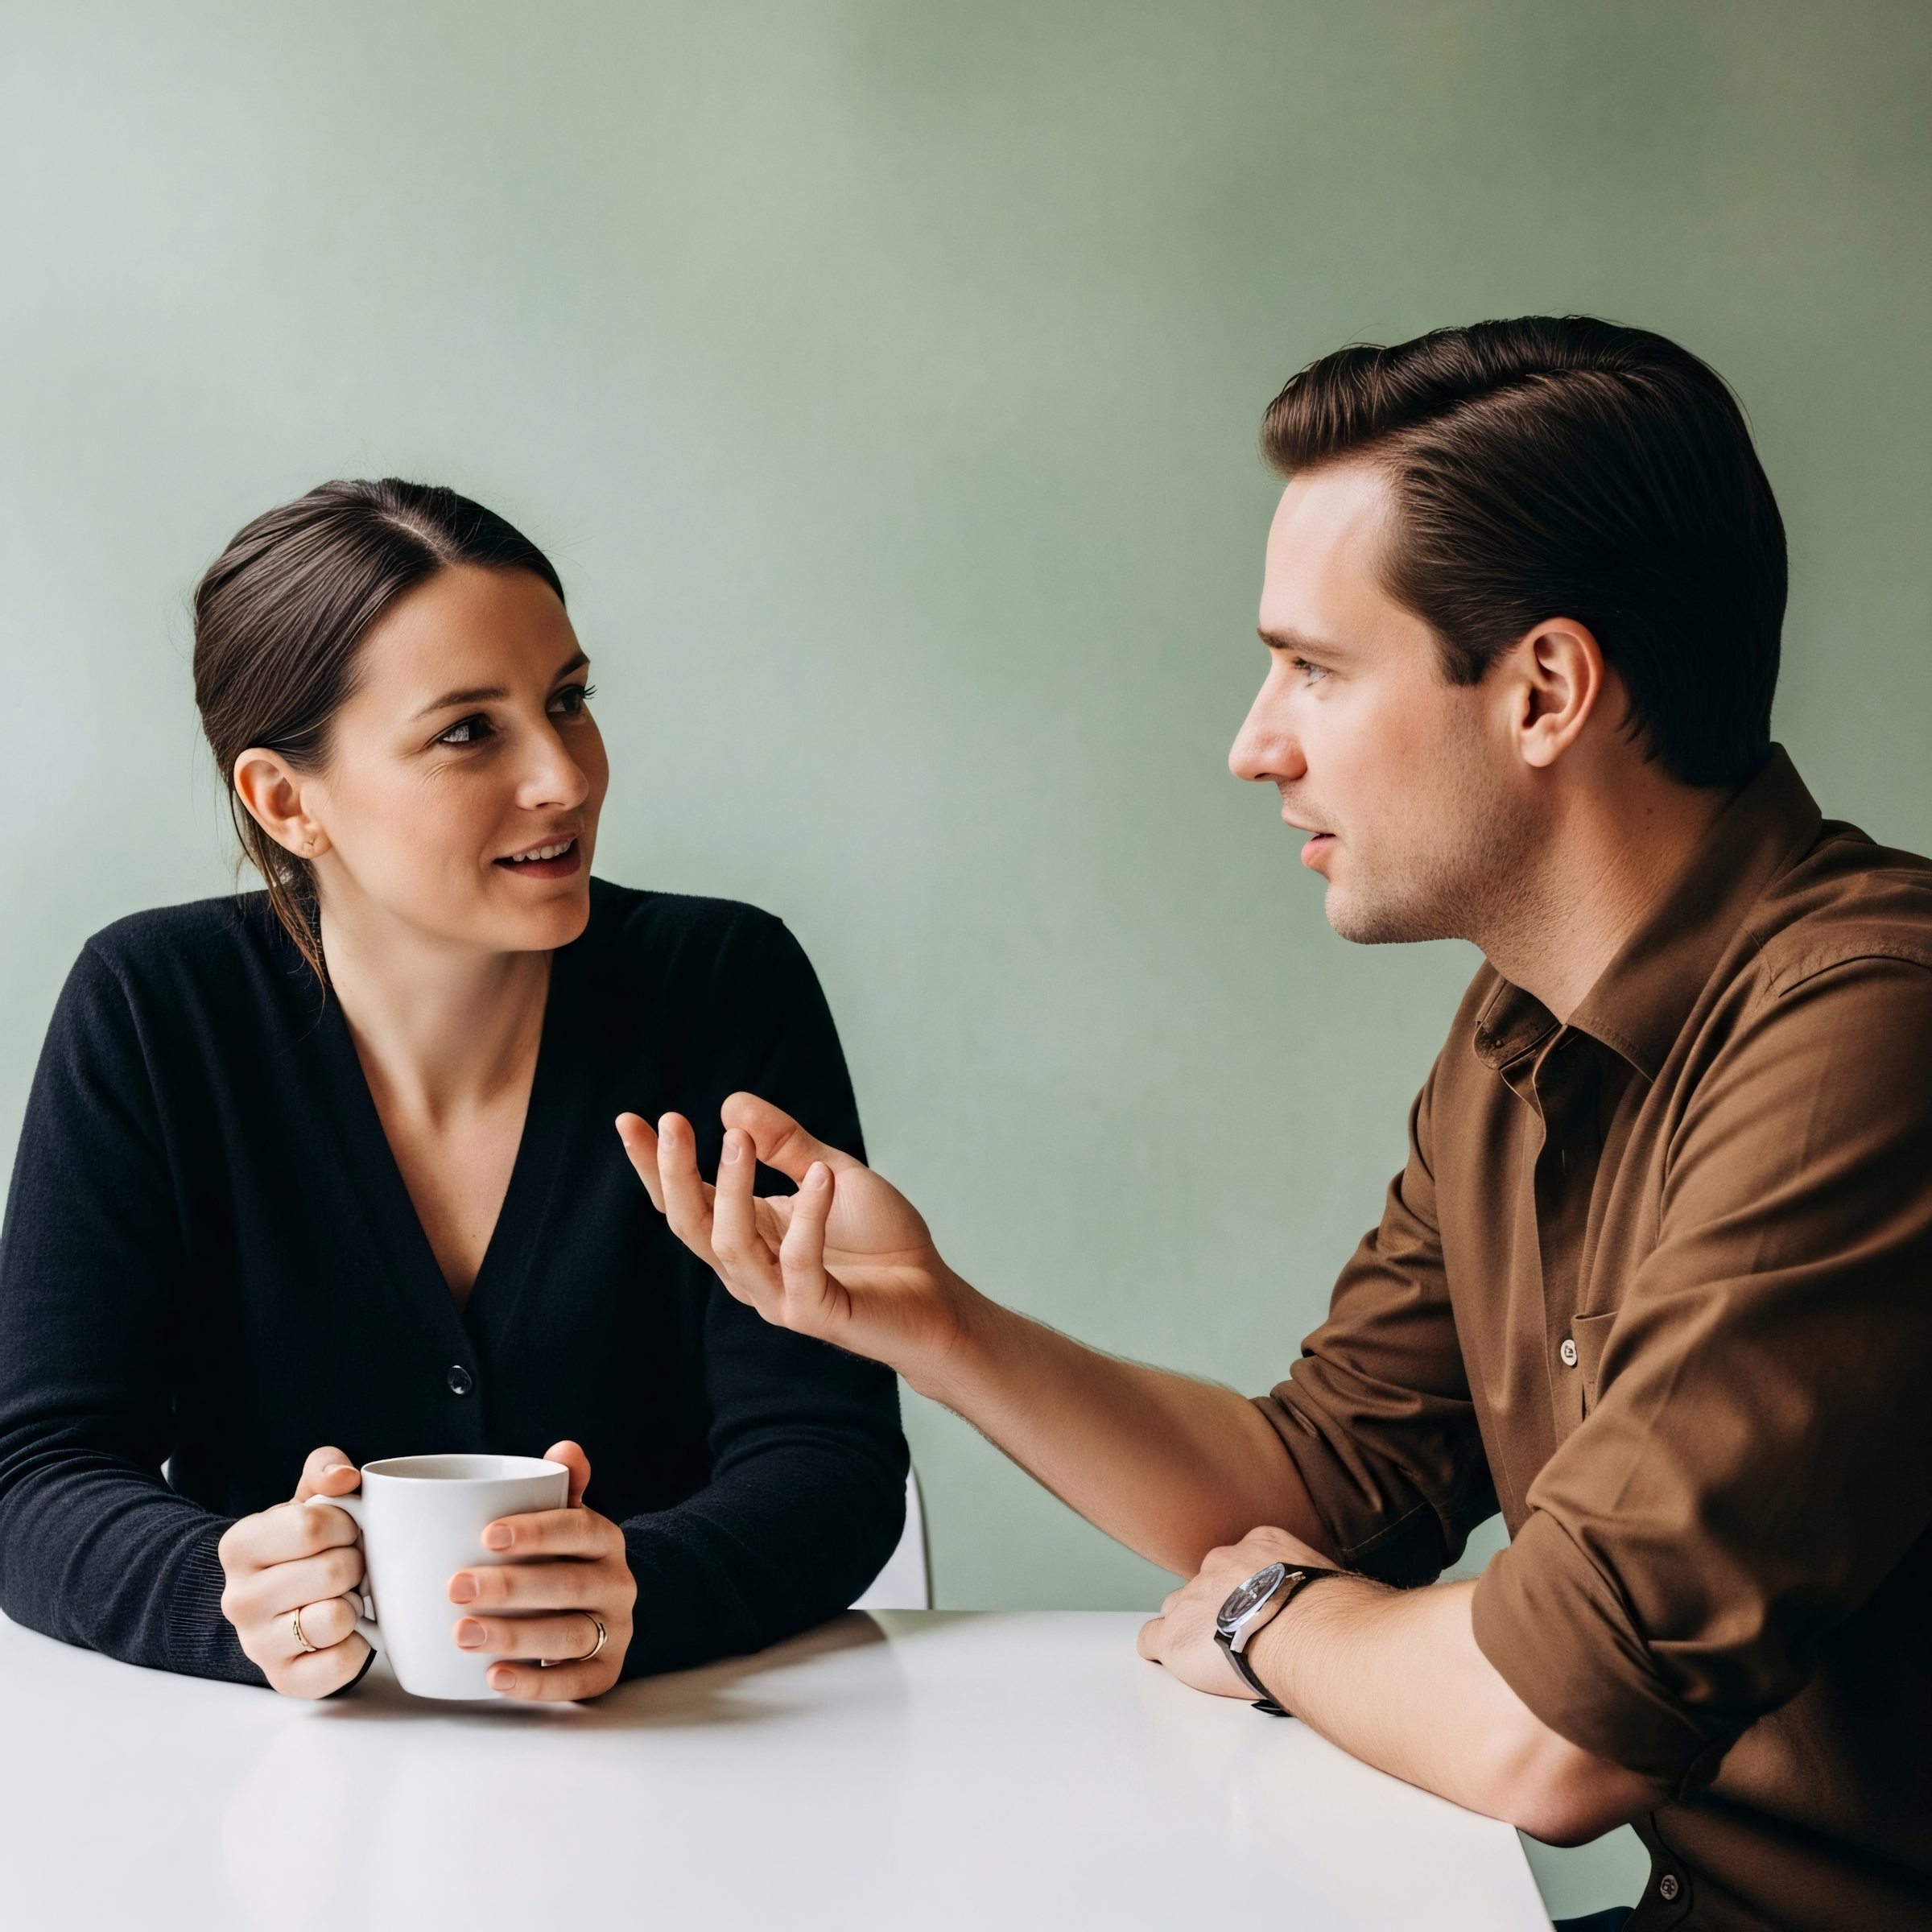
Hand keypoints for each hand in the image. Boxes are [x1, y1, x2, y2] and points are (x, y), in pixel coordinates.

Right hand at [218, 1446, 370, 1697]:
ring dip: (354, 1604)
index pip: (313, 1526)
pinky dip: (357, 1646)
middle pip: (333, 1572)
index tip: (344, 1530)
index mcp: (240, 1545)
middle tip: (348, 1566)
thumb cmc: (302, 1546)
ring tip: (342, 1596)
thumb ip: (325, 1468)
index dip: (346, 1524)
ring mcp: (256, 1645)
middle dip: (356, 1563)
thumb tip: (344, 1477)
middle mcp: (238, 1599)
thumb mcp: (308, 1499)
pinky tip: (345, 1632)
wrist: (280, 1603)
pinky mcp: (284, 1679)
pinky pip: (342, 1663)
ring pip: (335, 1618)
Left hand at [449, 1440, 635, 1701]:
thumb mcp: (567, 1519)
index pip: (579, 1529)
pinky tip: (494, 1678)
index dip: (537, 1531)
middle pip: (568, 1585)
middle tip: (455, 1587)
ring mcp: (615, 1630)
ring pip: (569, 1636)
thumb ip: (561, 1486)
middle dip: (510, 1588)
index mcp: (605, 1540)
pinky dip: (535, 1684)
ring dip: (515, 1636)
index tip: (487, 1535)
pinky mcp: (606, 1671)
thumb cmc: (565, 1559)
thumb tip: (566, 1449)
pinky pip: (576, 1683)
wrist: (605, 1609)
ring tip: (462, 1634)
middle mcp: (617, 1583)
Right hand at [615, 1095, 970, 1379]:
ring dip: (732, 1188)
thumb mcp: (831, 1171)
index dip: (653, 1165)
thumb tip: (731, 1105)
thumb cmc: (881, 1240)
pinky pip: (800, 1264)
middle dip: (673, 1174)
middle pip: (691, 1224)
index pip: (686, 1200)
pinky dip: (808, 1217)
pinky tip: (821, 1176)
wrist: (935, 1296)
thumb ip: (786, 1142)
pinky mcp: (817, 1312)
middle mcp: (751, 1268)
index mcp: (747, 1234)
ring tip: (739, 1139)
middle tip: (672, 1123)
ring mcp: (779, 1295)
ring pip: (731, 1245)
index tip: (629, 1120)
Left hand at [1136, 1525, 1346, 1701]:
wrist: (1307, 1635)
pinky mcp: (1174, 1636)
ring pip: (1177, 1611)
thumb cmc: (1331, 1615)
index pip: (1239, 1563)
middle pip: (1206, 1586)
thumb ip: (1312, 1582)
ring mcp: (1192, 1598)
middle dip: (1218, 1611)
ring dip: (1192, 1631)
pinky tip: (1180, 1665)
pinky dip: (1160, 1652)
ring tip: (1216, 1658)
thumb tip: (1331, 1603)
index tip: (1259, 1612)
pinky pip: (1150, 1639)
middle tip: (1243, 1640)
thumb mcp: (1330, 1578)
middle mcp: (1219, 1564)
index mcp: (1258, 1545)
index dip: (1247, 1592)